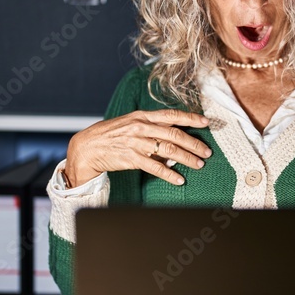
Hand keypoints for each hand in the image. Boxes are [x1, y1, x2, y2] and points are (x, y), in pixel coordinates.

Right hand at [65, 109, 211, 186]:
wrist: (86, 147)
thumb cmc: (111, 135)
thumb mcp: (131, 124)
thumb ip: (151, 129)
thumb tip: (173, 140)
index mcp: (142, 116)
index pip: (171, 115)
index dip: (190, 118)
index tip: (206, 122)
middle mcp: (141, 127)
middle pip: (174, 134)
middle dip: (194, 143)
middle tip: (207, 152)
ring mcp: (136, 142)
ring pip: (168, 151)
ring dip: (187, 159)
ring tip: (199, 165)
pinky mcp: (131, 158)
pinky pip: (155, 167)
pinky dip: (169, 174)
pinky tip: (179, 179)